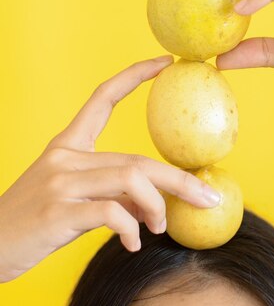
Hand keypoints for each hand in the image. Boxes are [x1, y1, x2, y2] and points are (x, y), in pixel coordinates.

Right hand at [0, 56, 219, 282]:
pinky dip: (131, 228)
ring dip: (157, 206)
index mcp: (67, 144)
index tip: (164, 62)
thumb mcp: (71, 197)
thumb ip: (112, 192)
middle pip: (136, 158)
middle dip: (179, 179)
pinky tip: (133, 243)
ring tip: (160, 227)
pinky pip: (111, 212)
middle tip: (208, 196)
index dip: (134, 75)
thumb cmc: (33, 221)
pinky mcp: (58, 211)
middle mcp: (65, 156)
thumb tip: (155, 203)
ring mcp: (61, 182)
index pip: (103, 96)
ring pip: (130, 178)